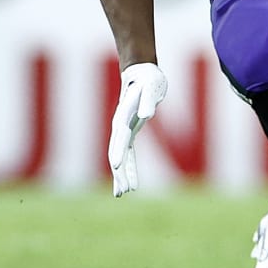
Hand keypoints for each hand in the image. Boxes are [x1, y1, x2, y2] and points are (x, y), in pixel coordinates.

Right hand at [108, 62, 166, 195]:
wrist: (142, 73)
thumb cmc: (148, 79)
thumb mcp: (151, 87)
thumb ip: (148, 100)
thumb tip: (147, 115)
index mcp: (123, 115)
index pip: (119, 136)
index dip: (117, 150)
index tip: (116, 165)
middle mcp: (119, 125)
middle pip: (116, 151)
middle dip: (119, 171)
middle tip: (123, 191)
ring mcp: (123, 130)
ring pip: (119, 157)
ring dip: (121, 175)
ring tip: (122, 194)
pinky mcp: (130, 133)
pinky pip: (127, 155)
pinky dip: (128, 170)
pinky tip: (130, 185)